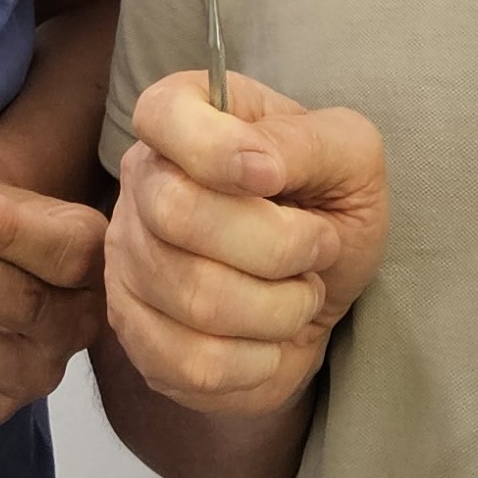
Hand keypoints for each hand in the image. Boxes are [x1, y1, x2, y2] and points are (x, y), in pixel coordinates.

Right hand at [104, 69, 387, 419]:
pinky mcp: (136, 335)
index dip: (215, 149)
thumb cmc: (330, 206)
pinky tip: (273, 339)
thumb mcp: (348, 156)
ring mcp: (128, 261)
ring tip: (300, 294)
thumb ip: (306, 142)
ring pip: (194, 298)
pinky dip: (258, 361)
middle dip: (277, 246)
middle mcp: (142, 182)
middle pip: (177, 215)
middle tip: (319, 247)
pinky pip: (192, 362)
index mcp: (186, 116)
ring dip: (279, 308)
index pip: (162, 115)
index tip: (273, 178)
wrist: (321, 291)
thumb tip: (256, 164)